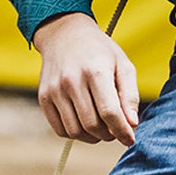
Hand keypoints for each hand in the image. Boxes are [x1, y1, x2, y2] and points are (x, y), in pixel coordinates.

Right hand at [33, 12, 138, 145]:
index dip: (122, 131)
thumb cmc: (100, 51)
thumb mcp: (122, 65)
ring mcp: (55, 90)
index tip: (130, 140)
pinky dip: (75, 134)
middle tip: (115, 130)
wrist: (64, 34)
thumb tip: (132, 124)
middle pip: (92, 125)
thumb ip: (129, 95)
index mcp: (96, 71)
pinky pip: (60, 129)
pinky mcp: (44, 97)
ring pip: (75, 131)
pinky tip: (84, 125)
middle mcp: (72, 80)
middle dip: (108, 135)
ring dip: (92, 137)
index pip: (110, 112)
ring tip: (101, 128)